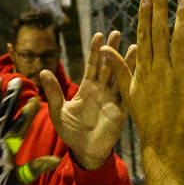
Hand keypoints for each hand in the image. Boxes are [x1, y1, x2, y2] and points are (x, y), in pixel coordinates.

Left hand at [43, 31, 130, 169]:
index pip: (92, 65)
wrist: (85, 152)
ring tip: (134, 44)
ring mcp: (113, 99)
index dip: (95, 50)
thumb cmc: (70, 133)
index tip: (99, 34)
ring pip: (121, 76)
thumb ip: (53, 92)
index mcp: (87, 89)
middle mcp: (102, 91)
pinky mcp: (122, 110)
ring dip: (127, 61)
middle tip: (117, 32)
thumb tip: (43, 71)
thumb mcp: (58, 111)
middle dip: (112, 49)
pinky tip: (140, 69)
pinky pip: (127, 92)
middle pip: (108, 65)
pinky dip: (133, 80)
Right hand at [110, 0, 183, 152]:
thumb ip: (120, 68)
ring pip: (178, 41)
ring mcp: (177, 75)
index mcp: (143, 70)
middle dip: (160, 8)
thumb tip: (105, 49)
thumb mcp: (129, 92)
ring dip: (181, 19)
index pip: (143, 36)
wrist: (165, 138)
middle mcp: (159, 69)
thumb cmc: (146, 117)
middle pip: (159, 33)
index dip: (145, 15)